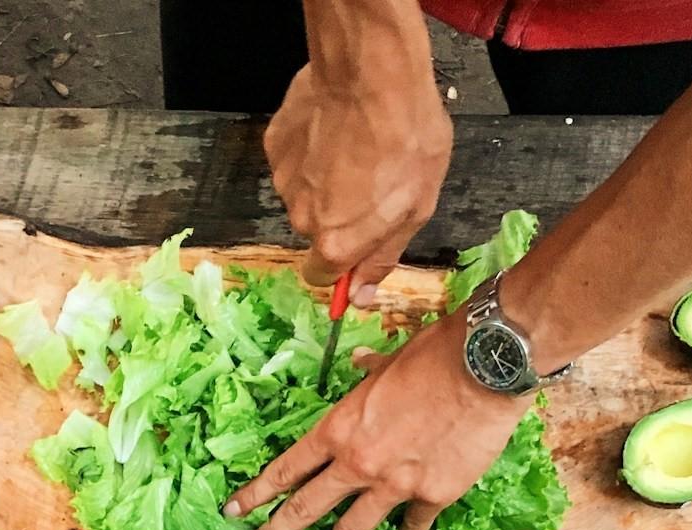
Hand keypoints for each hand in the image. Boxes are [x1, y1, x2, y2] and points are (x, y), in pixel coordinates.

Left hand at [224, 313, 519, 529]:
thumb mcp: (389, 361)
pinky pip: (413, 526)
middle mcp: (358, 463)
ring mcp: (394, 485)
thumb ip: (368, 374)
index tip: (234, 511)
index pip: (287, 469)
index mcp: (340, 429)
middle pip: (307, 508)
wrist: (485, 367)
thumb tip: (358, 365)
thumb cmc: (434, 354)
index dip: (257, 493)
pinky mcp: (433, 495)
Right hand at [264, 60, 450, 302]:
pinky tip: (337, 129)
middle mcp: (301, 218)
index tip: (360, 242)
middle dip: (339, 214)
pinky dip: (312, 151)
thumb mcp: (416, 207)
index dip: (343, 263)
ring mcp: (283, 180)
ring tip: (357, 148)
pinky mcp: (274, 145)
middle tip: (372, 181)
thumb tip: (360, 296)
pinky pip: (294, 160)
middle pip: (316, 231)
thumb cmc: (406, 137)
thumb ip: (383, 256)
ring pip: (304, 194)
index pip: (322, 277)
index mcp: (335, 242)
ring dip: (326, 180)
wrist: (373, 71)